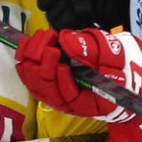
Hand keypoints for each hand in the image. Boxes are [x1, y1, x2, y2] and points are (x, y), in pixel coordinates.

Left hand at [14, 28, 141, 123]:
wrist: (115, 67)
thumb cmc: (116, 63)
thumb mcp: (111, 52)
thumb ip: (91, 50)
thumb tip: (66, 41)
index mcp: (89, 102)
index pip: (71, 97)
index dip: (62, 81)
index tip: (62, 62)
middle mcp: (69, 104)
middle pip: (48, 90)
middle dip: (44, 66)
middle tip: (50, 44)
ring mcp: (56, 95)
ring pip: (36, 84)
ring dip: (33, 60)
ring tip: (43, 38)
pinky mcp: (47, 85)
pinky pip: (30, 77)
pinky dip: (25, 60)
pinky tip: (27, 44)